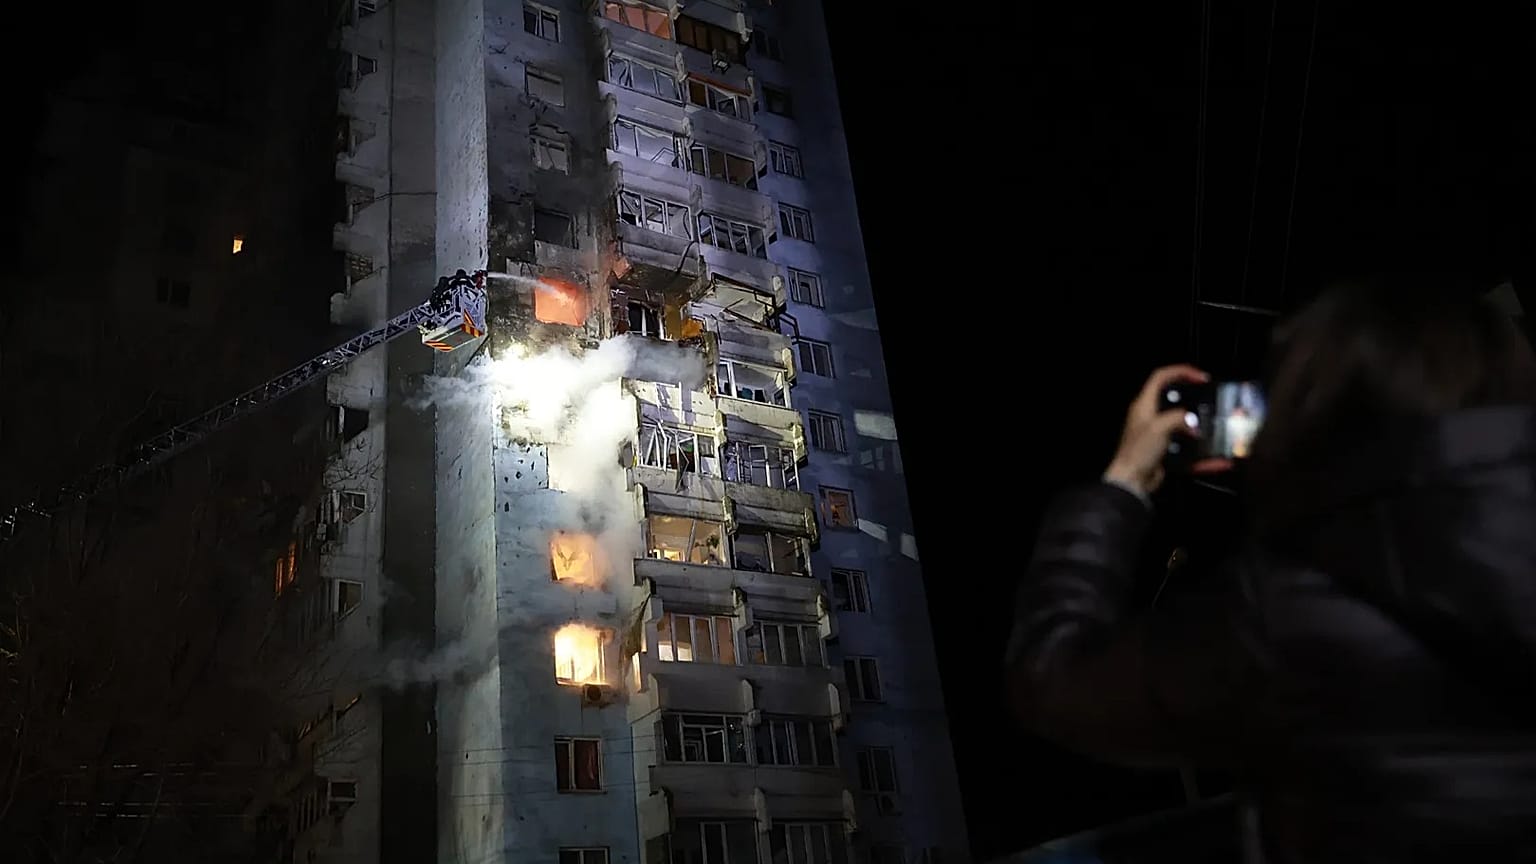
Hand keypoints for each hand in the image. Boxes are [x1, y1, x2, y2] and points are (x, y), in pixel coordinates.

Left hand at [1105, 364, 1232, 495]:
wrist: (1132, 482)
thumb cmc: (1140, 450)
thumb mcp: (1158, 427)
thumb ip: (1178, 417)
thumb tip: (1193, 423)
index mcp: (1144, 405)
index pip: (1160, 377)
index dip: (1180, 371)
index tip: (1201, 377)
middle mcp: (1151, 417)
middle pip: (1174, 399)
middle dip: (1193, 398)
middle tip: (1212, 399)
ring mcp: (1159, 435)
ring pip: (1184, 426)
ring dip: (1201, 427)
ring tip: (1219, 426)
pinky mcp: (1166, 452)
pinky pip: (1189, 451)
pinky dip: (1203, 457)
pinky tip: (1220, 461)